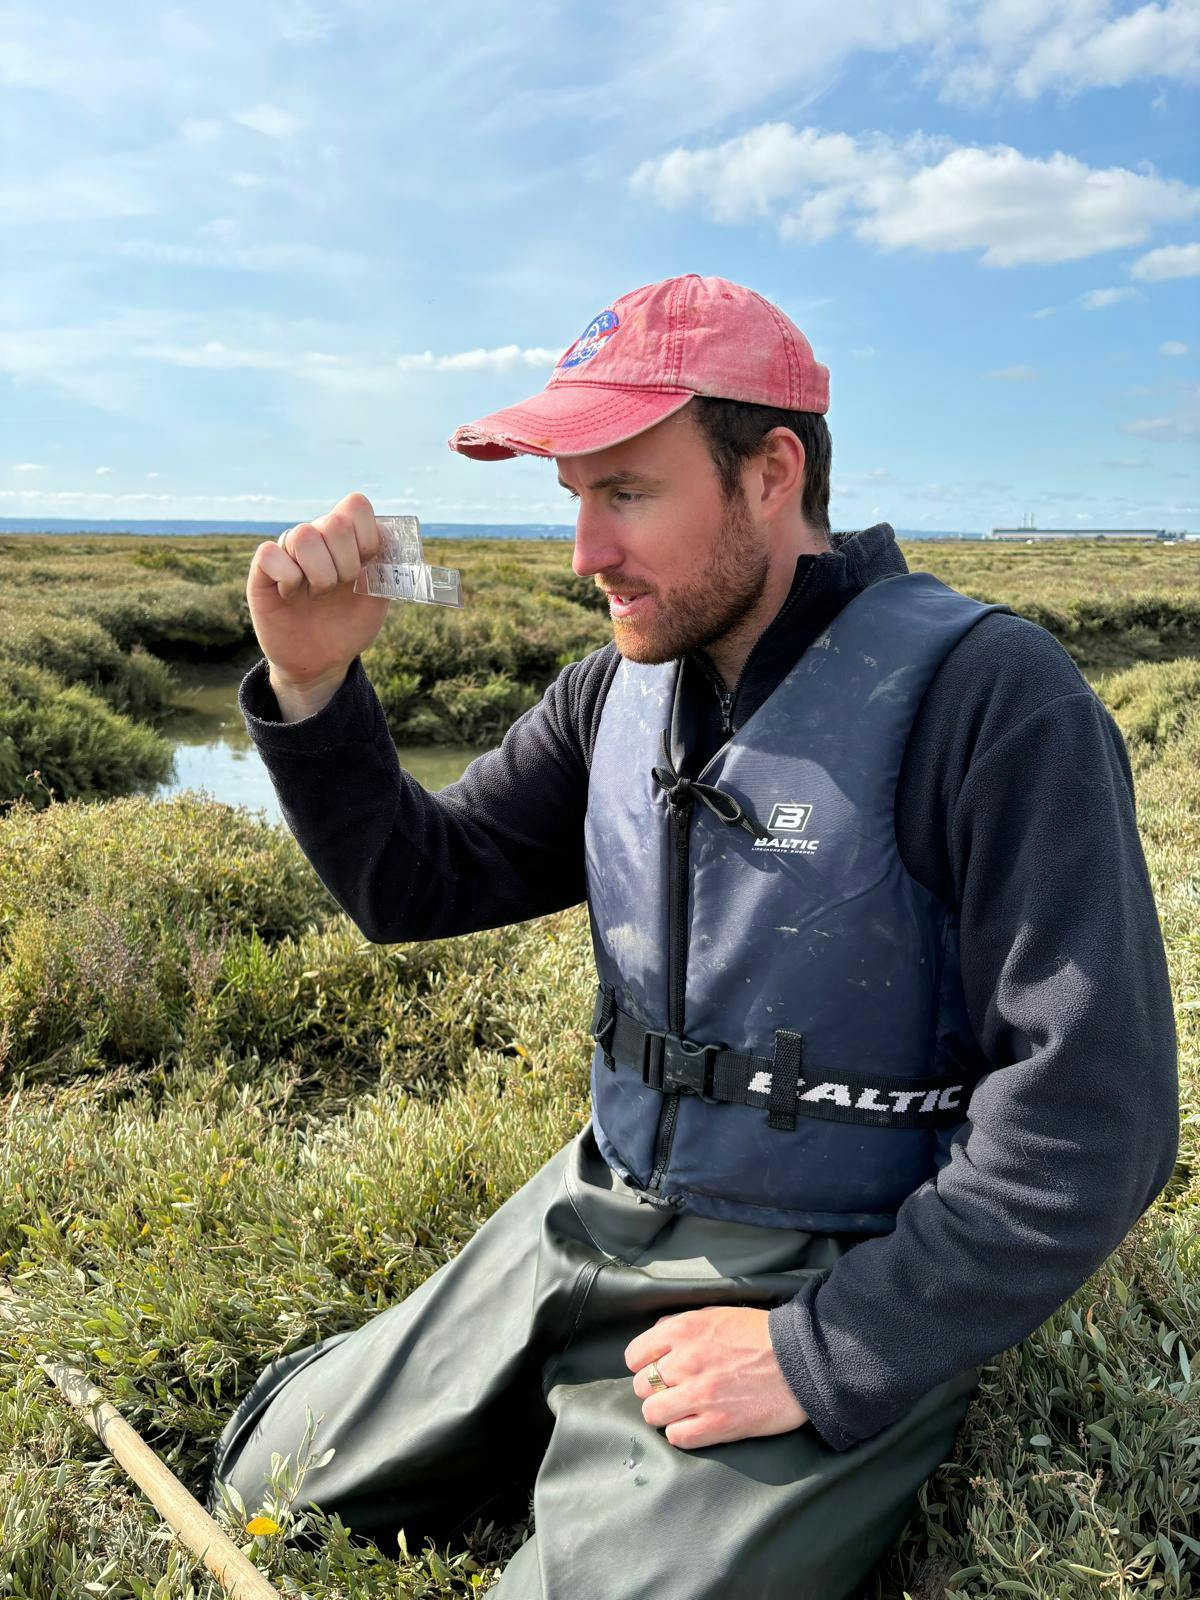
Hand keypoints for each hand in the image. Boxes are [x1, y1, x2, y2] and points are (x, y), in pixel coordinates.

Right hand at [247, 491, 389, 692]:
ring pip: (304, 535)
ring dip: (320, 574)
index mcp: (346, 538)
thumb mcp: (377, 598)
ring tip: (317, 595)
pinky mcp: (262, 571)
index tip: (367, 565)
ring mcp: (288, 552)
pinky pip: (270, 553)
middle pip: (334, 522)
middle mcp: (316, 538)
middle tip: (341, 587)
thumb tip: (391, 539)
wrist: (323, 662)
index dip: (367, 536)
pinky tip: (291, 595)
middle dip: (347, 563)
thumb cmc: (348, 626)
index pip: (356, 506)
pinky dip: (288, 578)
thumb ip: (386, 566)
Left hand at [625, 1306, 808, 1448]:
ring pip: (653, 1413)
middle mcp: (685, 1361)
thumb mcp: (716, 1314)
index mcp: (683, 1331)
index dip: (643, 1365)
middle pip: (641, 1387)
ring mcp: (700, 1395)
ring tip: (684, 1411)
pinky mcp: (718, 1425)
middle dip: (655, 1390)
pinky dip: (683, 1433)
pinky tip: (698, 1425)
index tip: (656, 1371)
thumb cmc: (760, 1335)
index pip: (634, 1356)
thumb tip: (657, 1338)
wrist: (801, 1360)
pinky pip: (677, 1437)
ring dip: (666, 1414)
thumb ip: (681, 1325)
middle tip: (676, 1391)